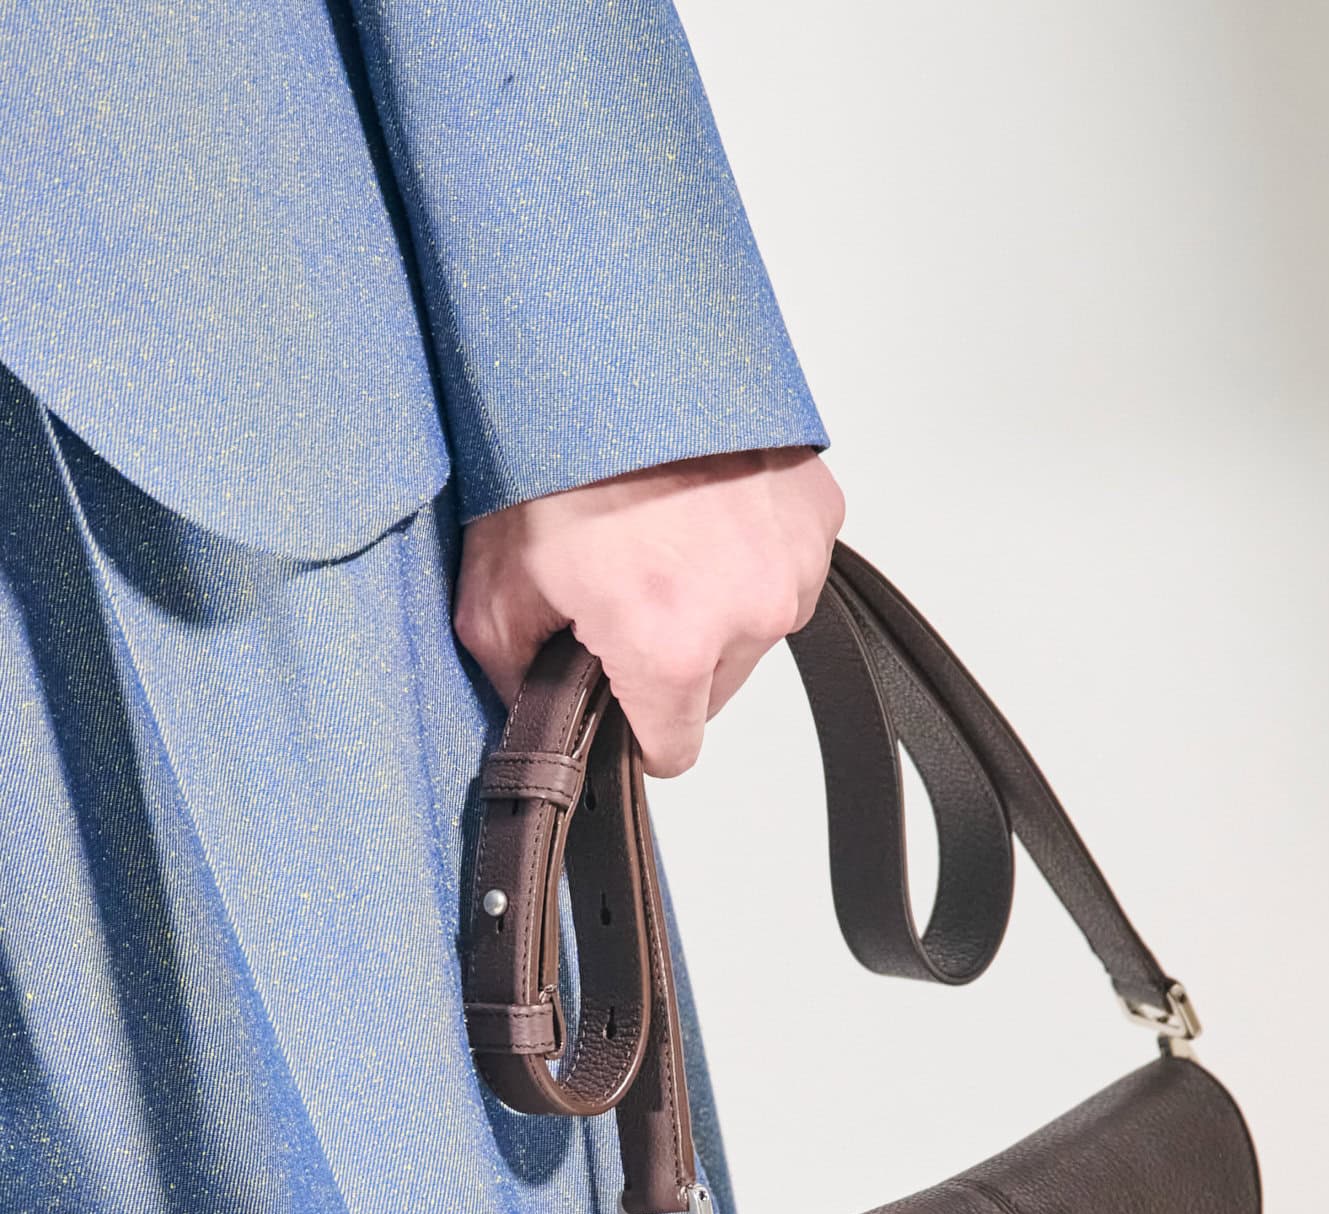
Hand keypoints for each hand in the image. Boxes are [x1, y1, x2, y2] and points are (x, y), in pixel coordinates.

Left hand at [452, 447, 844, 775]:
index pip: (674, 749)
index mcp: (672, 647)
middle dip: (669, 654)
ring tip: (657, 535)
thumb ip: (513, 673)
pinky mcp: (819, 512)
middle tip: (620, 585)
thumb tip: (530, 711)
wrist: (607, 337)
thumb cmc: (556, 445)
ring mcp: (793, 560)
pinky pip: (784, 565)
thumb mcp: (497, 580)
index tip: (617, 698)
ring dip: (712, 600)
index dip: (634, 729)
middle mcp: (749, 612)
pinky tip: (696, 507)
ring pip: (753, 627)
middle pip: (713, 688)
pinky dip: (745, 548)